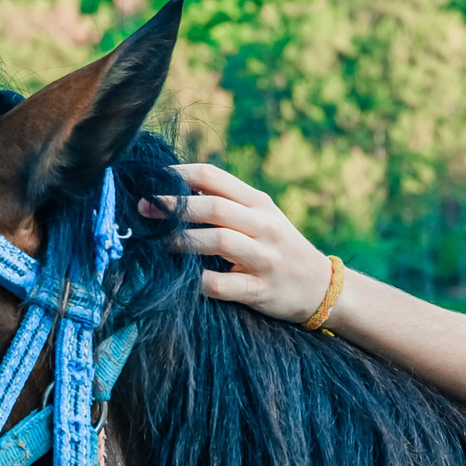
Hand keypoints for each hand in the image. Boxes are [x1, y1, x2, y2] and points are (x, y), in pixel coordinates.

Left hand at [148, 162, 337, 322]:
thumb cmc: (279, 247)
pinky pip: (221, 285)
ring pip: (217, 241)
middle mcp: (264, 226)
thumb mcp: (261, 217)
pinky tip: (180, 280)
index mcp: (258, 203)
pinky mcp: (260, 290)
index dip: (177, 175)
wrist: (322, 287)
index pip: (213, 177)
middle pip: (213, 208)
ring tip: (159, 243)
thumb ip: (227, 202)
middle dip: (173, 207)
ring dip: (182, 242)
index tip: (150, 180)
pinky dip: (196, 281)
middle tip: (142, 209)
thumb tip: (177, 189)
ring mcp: (264, 258)